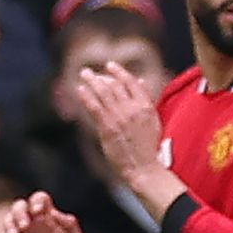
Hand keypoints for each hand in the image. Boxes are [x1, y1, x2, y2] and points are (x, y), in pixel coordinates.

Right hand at [0, 191, 91, 232]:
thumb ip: (70, 225)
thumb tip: (54, 213)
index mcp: (51, 219)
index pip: (40, 199)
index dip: (36, 200)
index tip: (39, 212)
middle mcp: (36, 225)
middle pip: (19, 206)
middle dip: (19, 212)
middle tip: (26, 227)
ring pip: (8, 220)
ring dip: (9, 224)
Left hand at [78, 64, 170, 193]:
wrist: (143, 166)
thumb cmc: (148, 146)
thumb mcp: (153, 119)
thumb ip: (146, 99)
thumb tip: (140, 81)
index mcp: (146, 107)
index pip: (130, 82)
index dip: (119, 72)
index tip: (110, 65)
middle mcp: (132, 109)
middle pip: (114, 86)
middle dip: (100, 76)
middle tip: (89, 72)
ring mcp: (119, 117)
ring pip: (103, 93)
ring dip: (91, 81)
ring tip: (84, 75)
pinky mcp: (107, 127)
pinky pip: (94, 107)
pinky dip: (86, 96)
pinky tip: (80, 90)